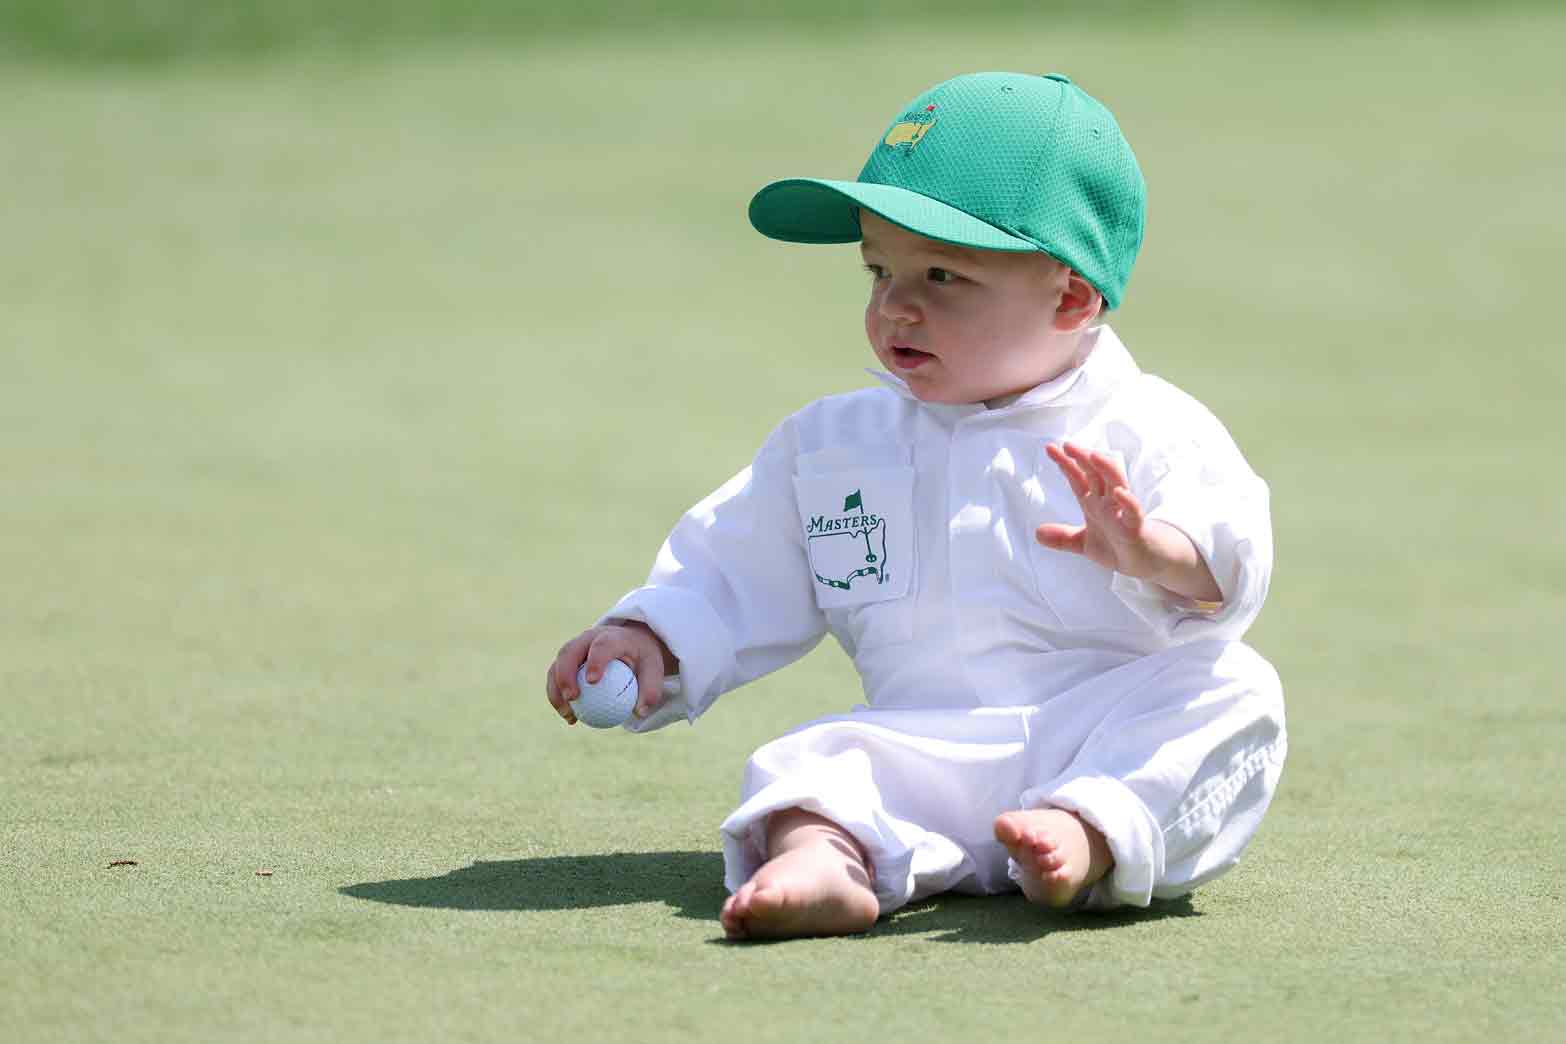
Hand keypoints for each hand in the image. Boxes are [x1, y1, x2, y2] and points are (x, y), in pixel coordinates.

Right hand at [544, 620, 675, 725]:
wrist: (631, 643)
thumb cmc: (643, 658)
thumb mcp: (654, 669)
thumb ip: (651, 689)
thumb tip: (640, 712)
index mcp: (612, 637)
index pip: (601, 645)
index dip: (595, 661)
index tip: (593, 681)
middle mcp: (588, 638)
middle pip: (569, 651)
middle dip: (565, 674)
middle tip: (572, 698)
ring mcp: (574, 647)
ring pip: (557, 665)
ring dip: (556, 689)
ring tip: (568, 714)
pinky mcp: (566, 659)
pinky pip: (555, 677)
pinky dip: (557, 696)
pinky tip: (569, 717)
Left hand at [1037, 442, 1221, 602]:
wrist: (1142, 563)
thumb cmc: (1117, 546)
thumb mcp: (1084, 543)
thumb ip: (1062, 537)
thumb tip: (1037, 533)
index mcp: (1094, 503)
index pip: (1078, 478)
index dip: (1066, 464)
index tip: (1050, 449)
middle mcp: (1108, 502)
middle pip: (1095, 475)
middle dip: (1082, 459)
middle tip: (1068, 445)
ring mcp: (1122, 512)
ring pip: (1116, 484)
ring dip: (1106, 469)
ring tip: (1093, 456)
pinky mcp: (1136, 527)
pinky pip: (1133, 512)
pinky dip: (1127, 502)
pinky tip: (1119, 493)